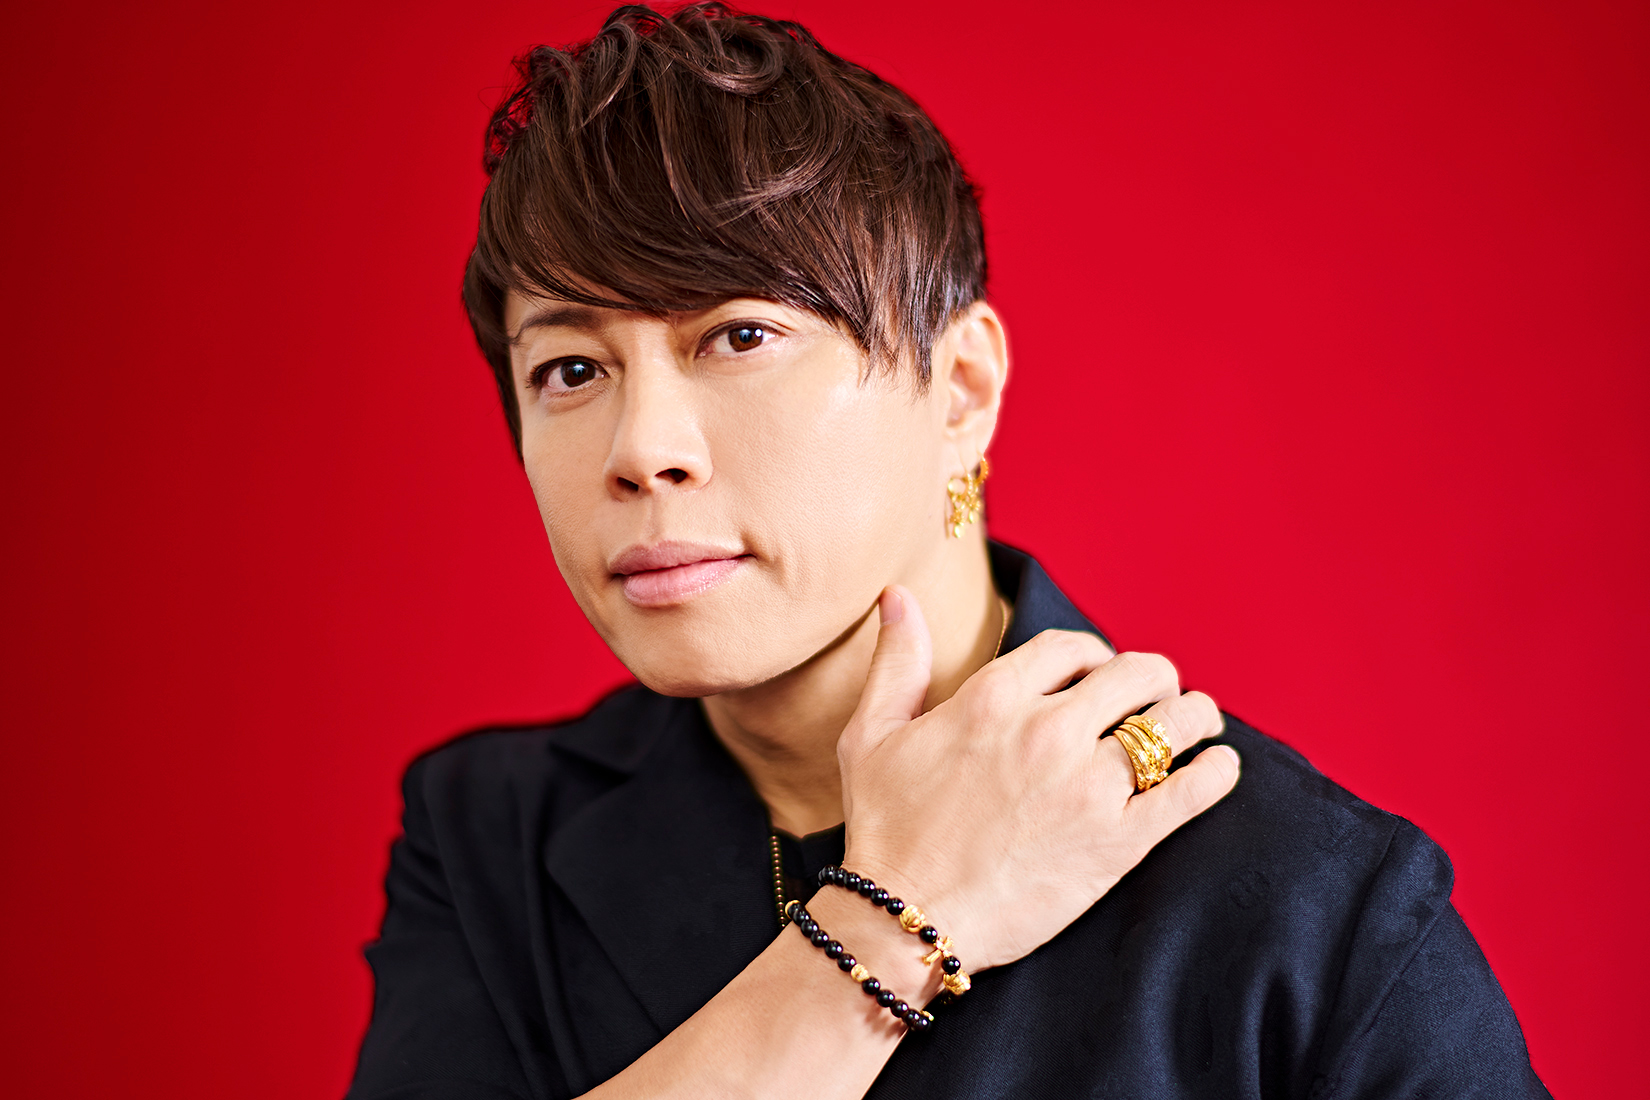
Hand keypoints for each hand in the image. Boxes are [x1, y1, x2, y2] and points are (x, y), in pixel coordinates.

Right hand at [838, 586, 1239, 970]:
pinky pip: (1189, 793)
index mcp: (993, 698)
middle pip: (1134, 675)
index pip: (1072, 647)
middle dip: (1154, 678)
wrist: (905, 918)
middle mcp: (1047, 731)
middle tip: (1159, 695)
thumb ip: (897, 661)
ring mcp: (1087, 786)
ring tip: (1202, 722)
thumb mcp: (870, 733)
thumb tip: (898, 596)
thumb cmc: (885, 828)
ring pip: (1172, 725)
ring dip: (1195, 716)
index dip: (1094, 653)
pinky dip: (1216, 774)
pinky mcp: (1116, 842)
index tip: (1100, 672)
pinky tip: (1221, 767)